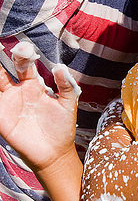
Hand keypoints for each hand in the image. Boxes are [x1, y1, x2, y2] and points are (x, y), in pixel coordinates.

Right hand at [0, 51, 78, 170]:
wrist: (55, 152)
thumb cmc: (63, 127)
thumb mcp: (69, 104)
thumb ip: (66, 86)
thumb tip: (60, 67)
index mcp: (34, 86)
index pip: (25, 65)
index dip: (24, 55)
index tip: (25, 48)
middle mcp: (18, 91)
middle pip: (5, 70)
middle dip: (2, 59)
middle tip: (3, 47)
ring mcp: (7, 104)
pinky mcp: (1, 118)